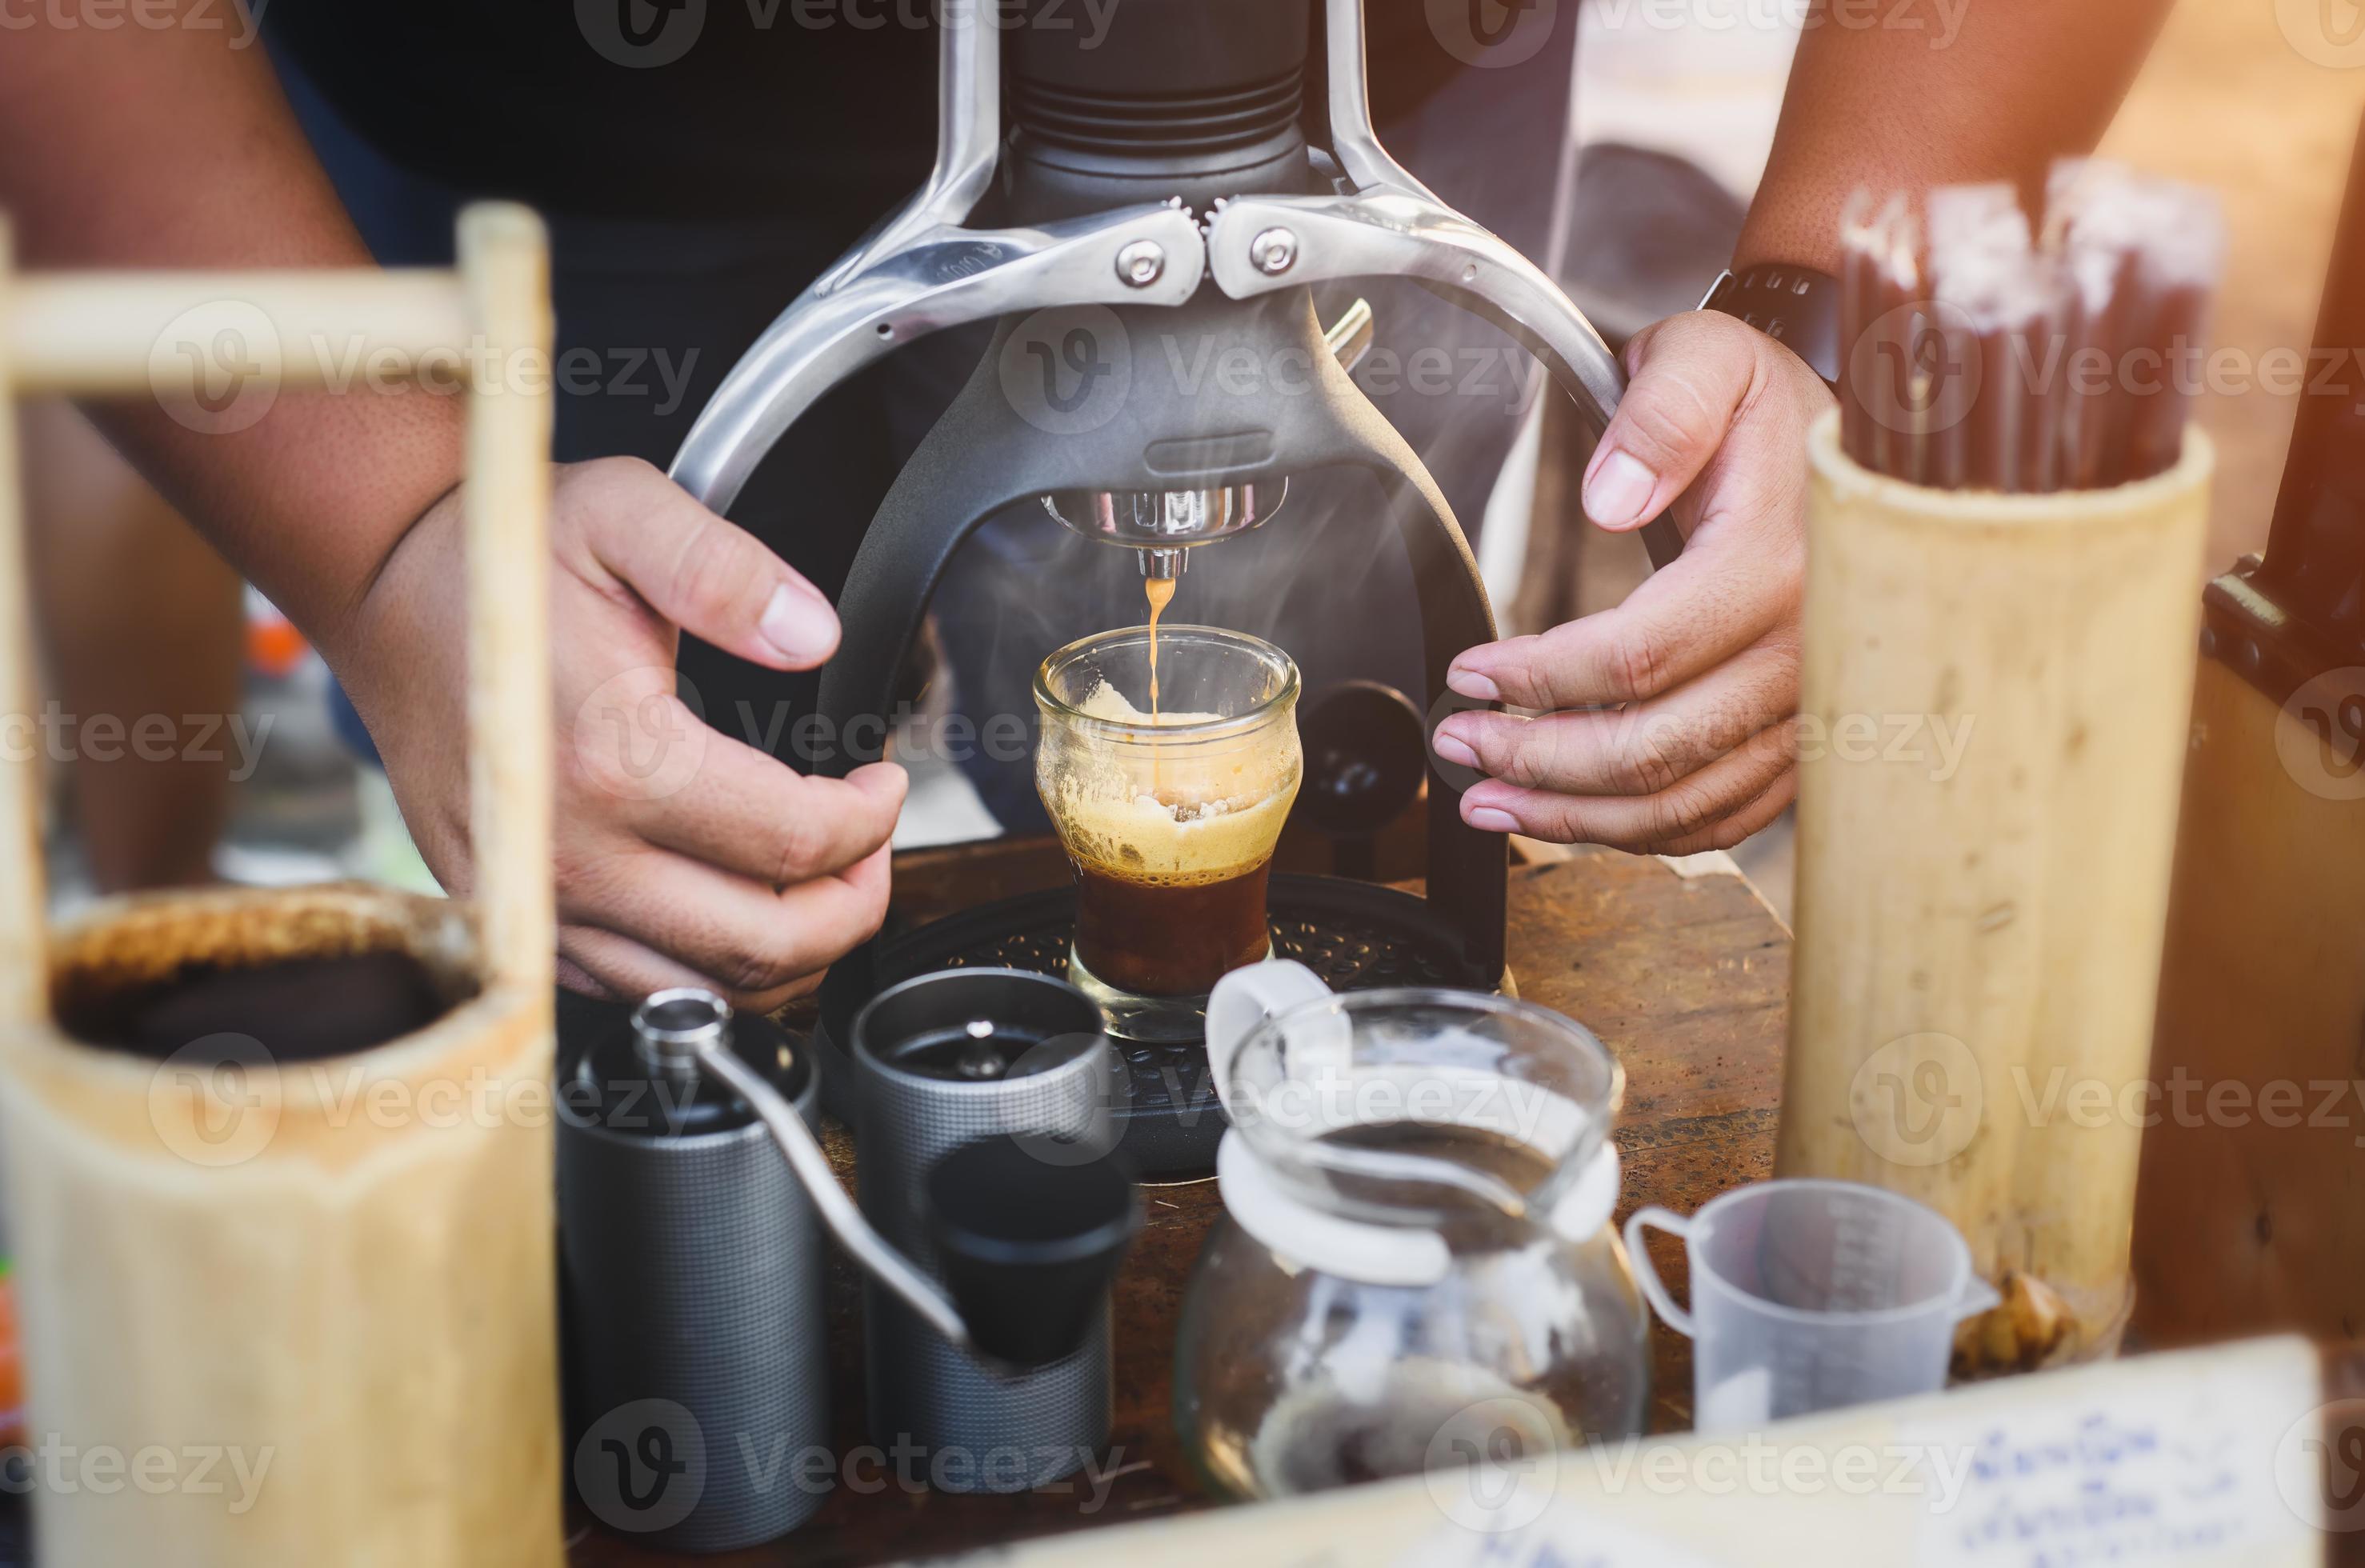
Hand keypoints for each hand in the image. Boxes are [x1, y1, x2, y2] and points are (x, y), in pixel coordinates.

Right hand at [344, 458, 903, 1011]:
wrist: (390, 594)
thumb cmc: (505, 560)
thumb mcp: (626, 514)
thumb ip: (728, 571)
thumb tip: (814, 634)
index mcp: (613, 758)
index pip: (793, 842)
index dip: (871, 821)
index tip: (885, 785)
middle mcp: (570, 852)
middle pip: (764, 943)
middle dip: (853, 903)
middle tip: (875, 846)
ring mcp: (537, 901)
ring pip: (707, 990)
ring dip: (793, 951)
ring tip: (824, 881)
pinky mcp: (516, 923)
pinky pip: (636, 992)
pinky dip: (710, 969)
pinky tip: (738, 906)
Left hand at [1432, 310, 1826, 854]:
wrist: (1860, 456)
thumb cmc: (1768, 409)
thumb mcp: (1713, 361)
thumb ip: (1661, 412)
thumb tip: (1608, 498)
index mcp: (1778, 564)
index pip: (1637, 656)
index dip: (1539, 678)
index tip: (1466, 675)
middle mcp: (1808, 653)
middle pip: (1653, 748)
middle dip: (1536, 762)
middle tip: (1459, 749)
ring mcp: (1813, 710)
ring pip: (1683, 801)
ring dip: (1574, 816)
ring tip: (1491, 803)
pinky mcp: (1807, 743)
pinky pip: (1724, 815)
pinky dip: (1641, 830)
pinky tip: (1574, 816)